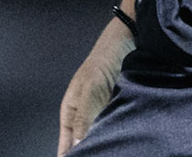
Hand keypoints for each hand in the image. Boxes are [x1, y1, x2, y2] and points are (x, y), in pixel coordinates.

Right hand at [57, 7, 135, 155]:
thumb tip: (76, 145)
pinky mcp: (117, 111)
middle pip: (82, 143)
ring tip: (109, 152)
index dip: (68, 156)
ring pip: (100, 137)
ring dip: (104, 144)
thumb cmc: (101, 63)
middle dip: (88, 152)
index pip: (65, 143)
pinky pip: (114, 129)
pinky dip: (117, 136)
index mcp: (70, 112)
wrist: (125, 46)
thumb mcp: (88, 93)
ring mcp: (101, 114)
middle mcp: (84, 115)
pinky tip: (122, 143)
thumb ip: (82, 120)